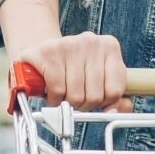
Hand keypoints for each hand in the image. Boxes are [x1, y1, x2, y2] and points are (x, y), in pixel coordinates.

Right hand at [15, 32, 129, 111]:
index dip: (102, 103)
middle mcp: (92, 41)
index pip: (116, 91)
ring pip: (76, 95)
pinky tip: (51, 92)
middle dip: (83, 105)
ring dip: (66, 103)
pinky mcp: (48, 51)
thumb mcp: (98, 81)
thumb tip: (114, 112)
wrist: (39, 56)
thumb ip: (116, 99)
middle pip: (96, 96)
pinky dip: (53, 99)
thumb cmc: (71, 72)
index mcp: (110, 47)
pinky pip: (57, 90)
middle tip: (74, 97)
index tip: (92, 97)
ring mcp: (70, 44)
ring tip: (62, 93)